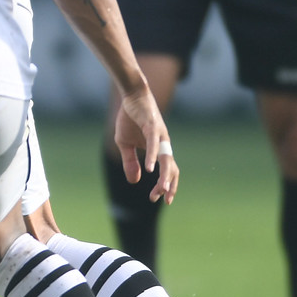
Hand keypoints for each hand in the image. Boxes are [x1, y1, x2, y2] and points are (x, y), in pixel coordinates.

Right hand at [113, 85, 178, 204]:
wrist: (132, 96)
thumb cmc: (131, 119)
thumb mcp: (125, 144)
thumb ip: (130, 162)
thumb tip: (135, 181)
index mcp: (159, 149)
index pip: (167, 171)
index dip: (165, 185)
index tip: (157, 199)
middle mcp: (164, 144)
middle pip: (171, 168)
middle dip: (168, 186)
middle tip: (162, 199)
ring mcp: (159, 136)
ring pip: (166, 159)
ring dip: (165, 176)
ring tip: (162, 189)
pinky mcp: (152, 127)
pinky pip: (154, 145)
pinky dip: (152, 157)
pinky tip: (149, 168)